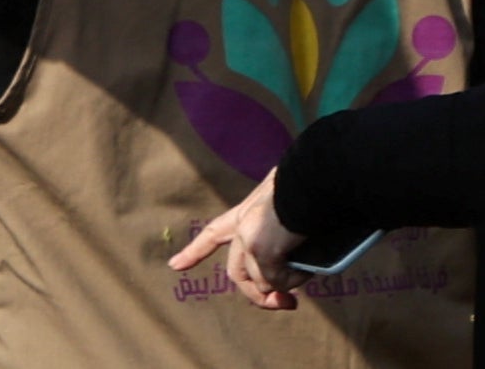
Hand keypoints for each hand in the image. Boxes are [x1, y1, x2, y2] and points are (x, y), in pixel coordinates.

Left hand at [170, 172, 307, 311]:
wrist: (310, 181)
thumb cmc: (306, 189)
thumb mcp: (285, 206)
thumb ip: (280, 227)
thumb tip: (291, 261)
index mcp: (245, 212)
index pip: (214, 233)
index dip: (195, 251)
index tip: (174, 265)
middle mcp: (242, 226)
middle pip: (237, 274)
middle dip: (260, 297)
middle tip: (287, 304)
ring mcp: (249, 240)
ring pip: (264, 282)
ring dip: (287, 284)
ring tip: (309, 265)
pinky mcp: (261, 252)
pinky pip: (278, 282)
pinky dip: (295, 280)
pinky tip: (308, 265)